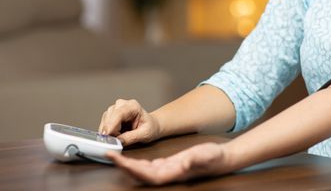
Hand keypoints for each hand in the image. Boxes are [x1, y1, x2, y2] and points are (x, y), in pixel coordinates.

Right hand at [98, 99, 160, 145]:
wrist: (151, 125)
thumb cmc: (150, 128)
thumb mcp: (144, 134)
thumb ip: (131, 138)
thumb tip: (117, 141)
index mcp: (133, 106)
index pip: (118, 114)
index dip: (111, 125)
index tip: (107, 135)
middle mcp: (122, 104)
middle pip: (109, 117)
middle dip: (110, 131)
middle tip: (117, 141)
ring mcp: (115, 108)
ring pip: (105, 120)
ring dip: (109, 132)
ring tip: (120, 137)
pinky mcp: (110, 115)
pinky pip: (104, 124)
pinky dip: (107, 132)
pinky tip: (115, 135)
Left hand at [106, 142, 230, 184]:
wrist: (222, 159)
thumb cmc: (215, 158)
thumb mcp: (207, 155)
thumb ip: (197, 159)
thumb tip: (186, 161)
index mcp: (173, 173)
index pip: (147, 174)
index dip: (131, 169)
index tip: (119, 161)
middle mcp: (167, 174)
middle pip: (140, 174)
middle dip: (123, 165)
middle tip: (108, 154)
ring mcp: (167, 171)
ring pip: (142, 170)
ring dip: (128, 164)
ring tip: (114, 156)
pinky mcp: (169, 166)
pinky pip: (149, 166)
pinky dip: (138, 162)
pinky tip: (131, 158)